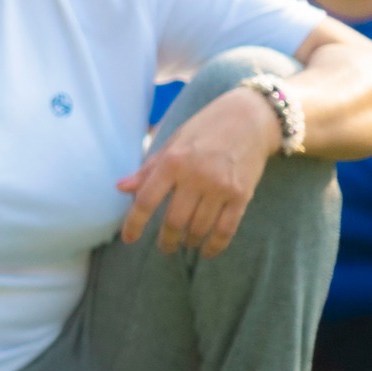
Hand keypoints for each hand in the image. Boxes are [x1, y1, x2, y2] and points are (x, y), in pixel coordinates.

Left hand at [117, 87, 277, 257]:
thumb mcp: (171, 143)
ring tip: (184, 244)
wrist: (251, 118)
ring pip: (199, 228)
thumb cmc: (205, 129)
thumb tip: (120, 188)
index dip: (134, 224)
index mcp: (172, 162)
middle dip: (166, 239)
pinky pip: (226, 229)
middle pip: (174, 221)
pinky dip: (215, 245)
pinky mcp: (242, 195)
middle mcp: (195, 176)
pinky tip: (207, 251)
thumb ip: (148, 170)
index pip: (146, 200)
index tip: (128, 239)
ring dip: (188, 242)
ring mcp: (220, 187)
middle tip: (164, 247)